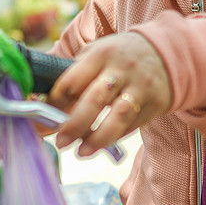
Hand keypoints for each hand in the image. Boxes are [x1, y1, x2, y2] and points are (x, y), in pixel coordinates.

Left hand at [44, 32, 172, 156]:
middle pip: (95, 99)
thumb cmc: (117, 57)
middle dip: (74, 124)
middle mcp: (121, 70)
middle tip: (60, 141)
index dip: (55, 103)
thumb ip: (72, 77)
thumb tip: (41, 105)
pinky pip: (132, 125)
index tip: (42, 119)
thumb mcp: (95, 55)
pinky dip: (114, 137)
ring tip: (81, 152)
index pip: (72, 81)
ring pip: (118, 116)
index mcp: (99, 55)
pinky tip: (99, 145)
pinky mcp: (155, 104)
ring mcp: (140, 87)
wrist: (164, 53)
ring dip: (98, 137)